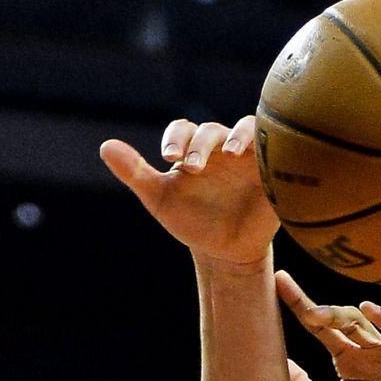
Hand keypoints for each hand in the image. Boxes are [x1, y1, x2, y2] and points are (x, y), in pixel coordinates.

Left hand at [99, 116, 277, 265]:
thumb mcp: (160, 199)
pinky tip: (258, 159)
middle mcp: (221, 148)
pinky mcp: (273, 169)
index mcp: (193, 150)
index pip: (183, 130)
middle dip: (201, 145)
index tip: (168, 157)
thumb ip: (135, 173)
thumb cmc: (193, 223)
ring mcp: (249, 157)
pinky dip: (267, 147)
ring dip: (239, 136)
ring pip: (247, 128)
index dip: (176, 138)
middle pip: (212, 130)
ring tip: (232, 153)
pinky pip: (275, 148)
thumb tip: (105, 146)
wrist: (226, 252)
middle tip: (193, 167)